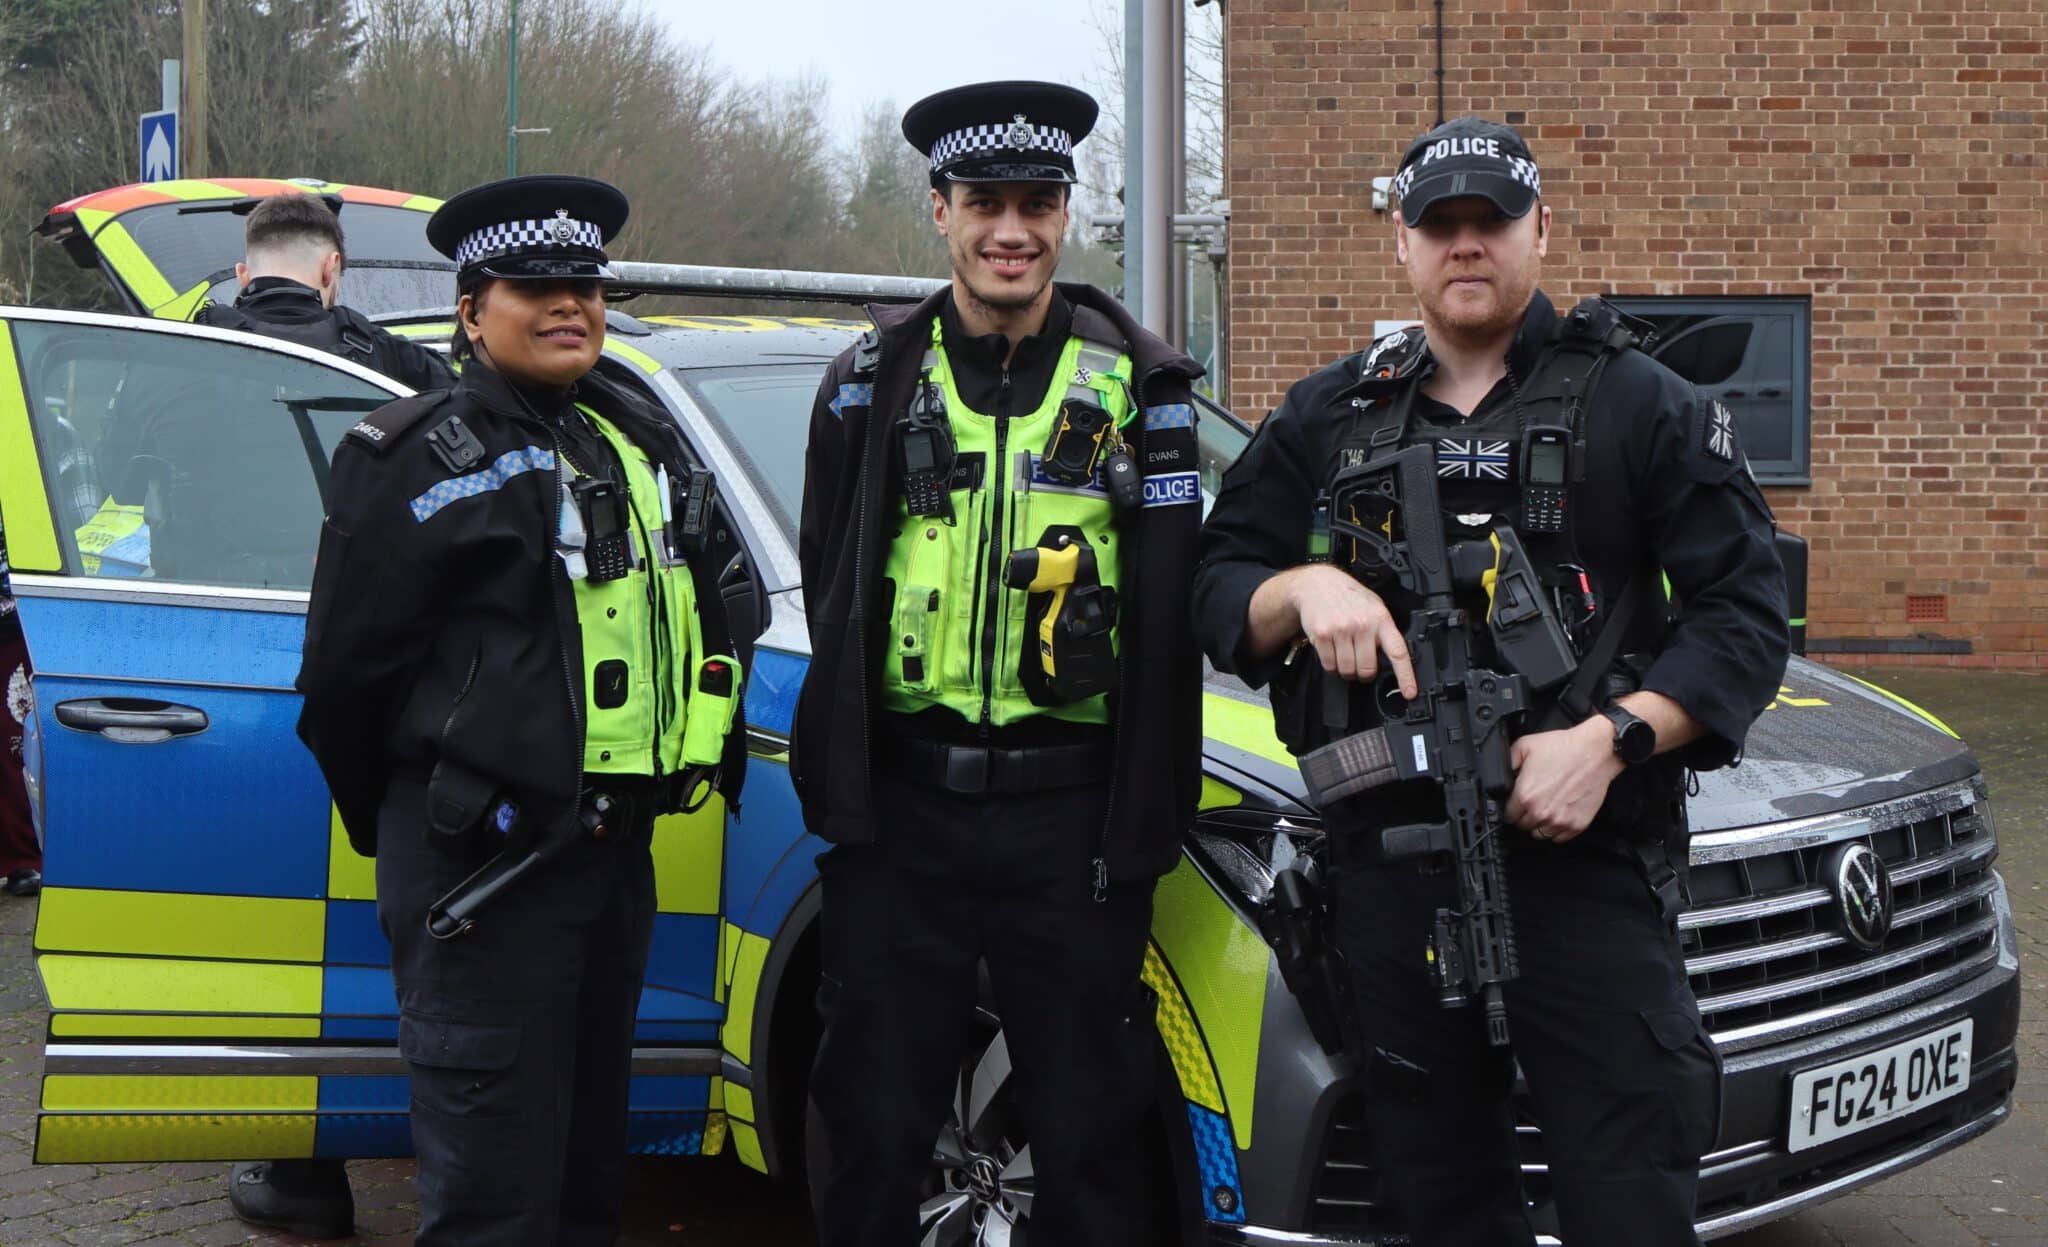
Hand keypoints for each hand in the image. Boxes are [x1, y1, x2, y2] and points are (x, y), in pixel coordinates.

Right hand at [1290, 565, 1417, 699]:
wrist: (1317, 584)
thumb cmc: (1348, 597)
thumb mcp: (1374, 607)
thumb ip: (1383, 630)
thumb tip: (1392, 659)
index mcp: (1380, 619)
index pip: (1398, 652)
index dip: (1405, 675)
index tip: (1409, 692)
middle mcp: (1362, 625)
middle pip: (1367, 669)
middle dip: (1364, 673)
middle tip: (1361, 664)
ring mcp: (1341, 630)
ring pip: (1347, 670)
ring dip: (1346, 670)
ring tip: (1345, 654)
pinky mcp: (1322, 635)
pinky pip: (1329, 665)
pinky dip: (1331, 664)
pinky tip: (1332, 651)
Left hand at [1504, 718, 1625, 843]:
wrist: (1595, 752)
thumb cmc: (1564, 747)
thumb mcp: (1525, 746)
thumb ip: (1508, 762)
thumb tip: (1502, 776)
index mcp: (1525, 796)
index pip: (1508, 816)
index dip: (1511, 809)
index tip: (1516, 804)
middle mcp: (1540, 812)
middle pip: (1522, 826)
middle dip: (1525, 816)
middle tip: (1533, 803)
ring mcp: (1560, 821)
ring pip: (1540, 834)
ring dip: (1540, 825)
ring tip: (1546, 809)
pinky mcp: (1577, 825)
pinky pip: (1559, 838)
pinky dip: (1557, 830)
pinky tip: (1559, 815)